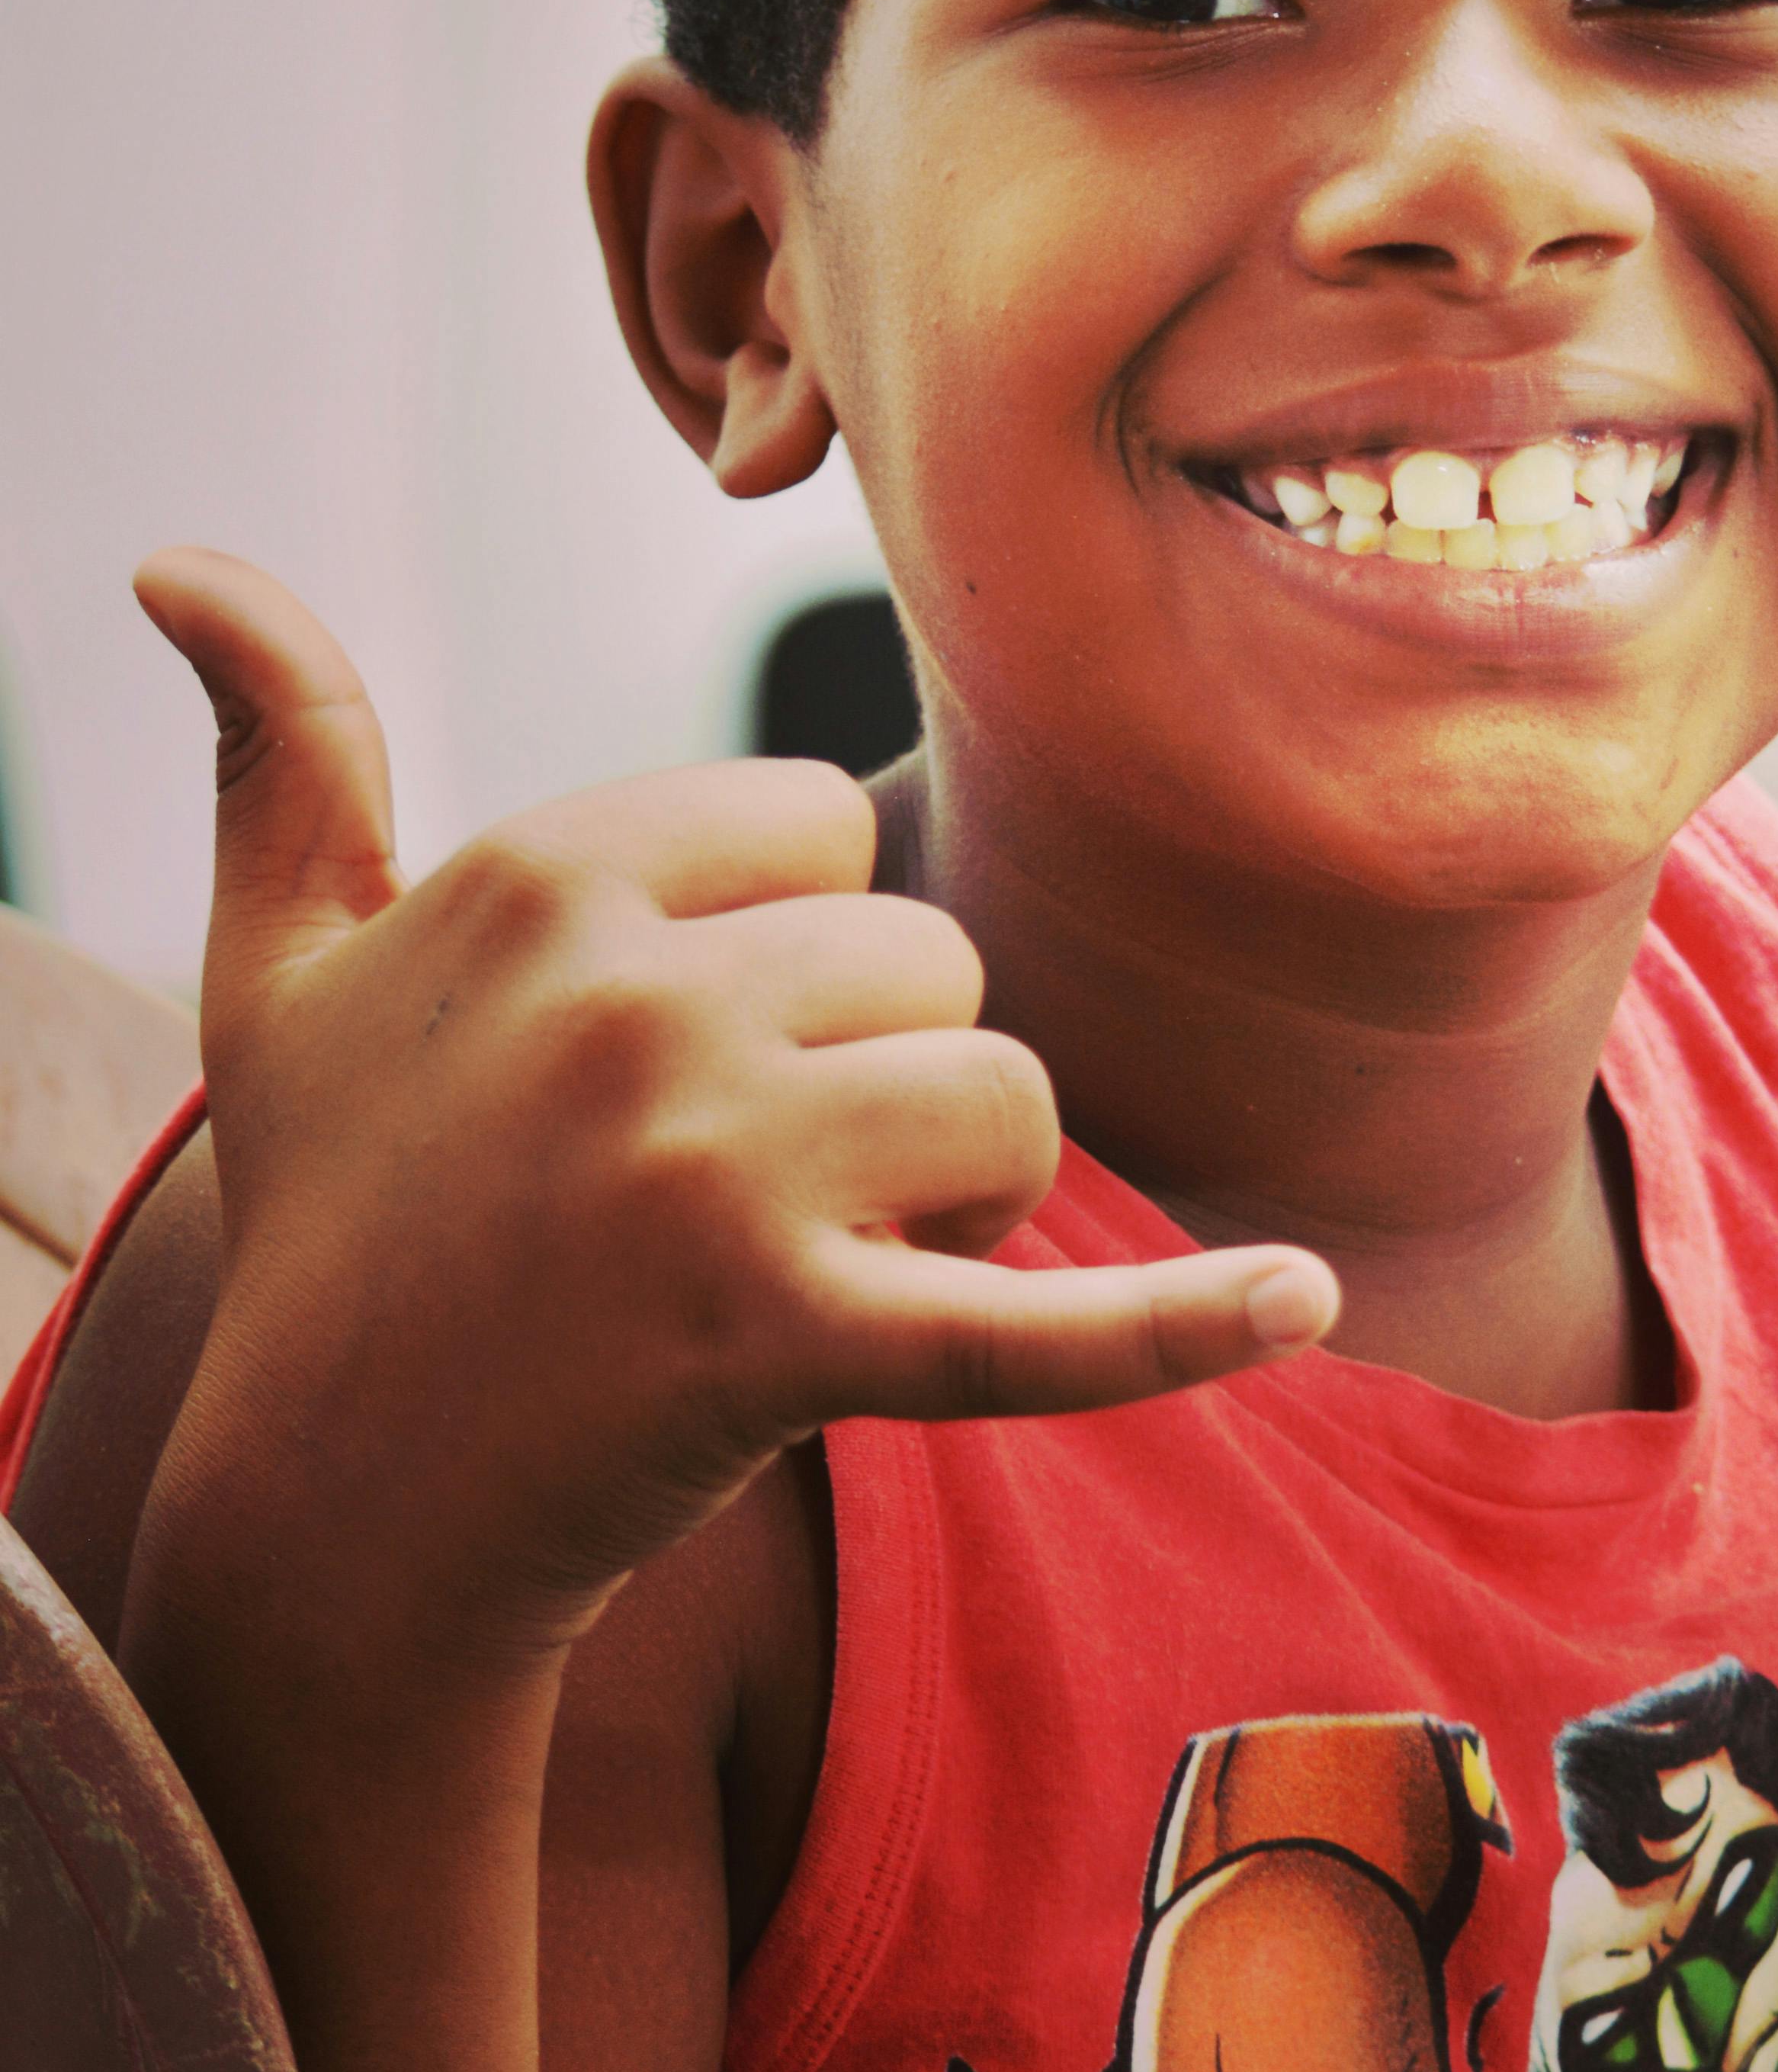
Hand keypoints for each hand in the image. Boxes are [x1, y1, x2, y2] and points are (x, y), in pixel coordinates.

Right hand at [130, 553, 1338, 1686]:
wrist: (337, 1510)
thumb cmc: (341, 1216)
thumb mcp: (278, 971)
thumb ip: (281, 752)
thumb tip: (178, 561)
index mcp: (548, 872)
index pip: (824, 827)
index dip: (786, 947)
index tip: (670, 1051)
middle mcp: (630, 998)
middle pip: (930, 960)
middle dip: (876, 1073)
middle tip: (722, 1191)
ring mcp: (707, 1175)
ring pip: (1002, 1098)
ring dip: (953, 1193)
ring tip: (804, 1267)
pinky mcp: (783, 1346)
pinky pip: (1033, 1325)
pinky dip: (1181, 1326)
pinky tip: (1306, 1299)